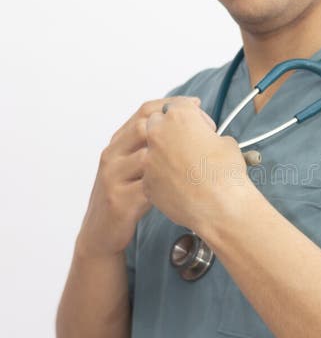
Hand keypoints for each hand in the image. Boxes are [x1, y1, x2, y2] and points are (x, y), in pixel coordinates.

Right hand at [76, 96, 198, 257]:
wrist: (99, 233)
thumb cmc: (123, 197)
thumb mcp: (132, 167)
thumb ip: (150, 148)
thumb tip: (186, 129)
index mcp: (117, 144)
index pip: (144, 111)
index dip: (172, 104)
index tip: (196, 106)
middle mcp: (112, 156)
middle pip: (144, 126)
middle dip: (177, 127)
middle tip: (203, 134)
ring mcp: (114, 177)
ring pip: (146, 155)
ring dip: (175, 156)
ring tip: (197, 161)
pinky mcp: (120, 200)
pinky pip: (149, 186)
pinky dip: (169, 184)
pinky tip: (186, 186)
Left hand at [143, 96, 249, 232]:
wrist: (220, 206)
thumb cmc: (226, 173)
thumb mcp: (227, 143)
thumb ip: (209, 137)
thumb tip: (208, 142)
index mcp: (178, 117)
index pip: (180, 106)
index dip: (195, 117)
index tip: (202, 128)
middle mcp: (158, 134)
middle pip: (158, 123)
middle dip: (171, 131)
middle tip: (188, 145)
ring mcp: (149, 159)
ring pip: (152, 151)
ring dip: (165, 155)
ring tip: (186, 169)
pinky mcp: (147, 182)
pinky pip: (152, 175)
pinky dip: (163, 178)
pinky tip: (181, 186)